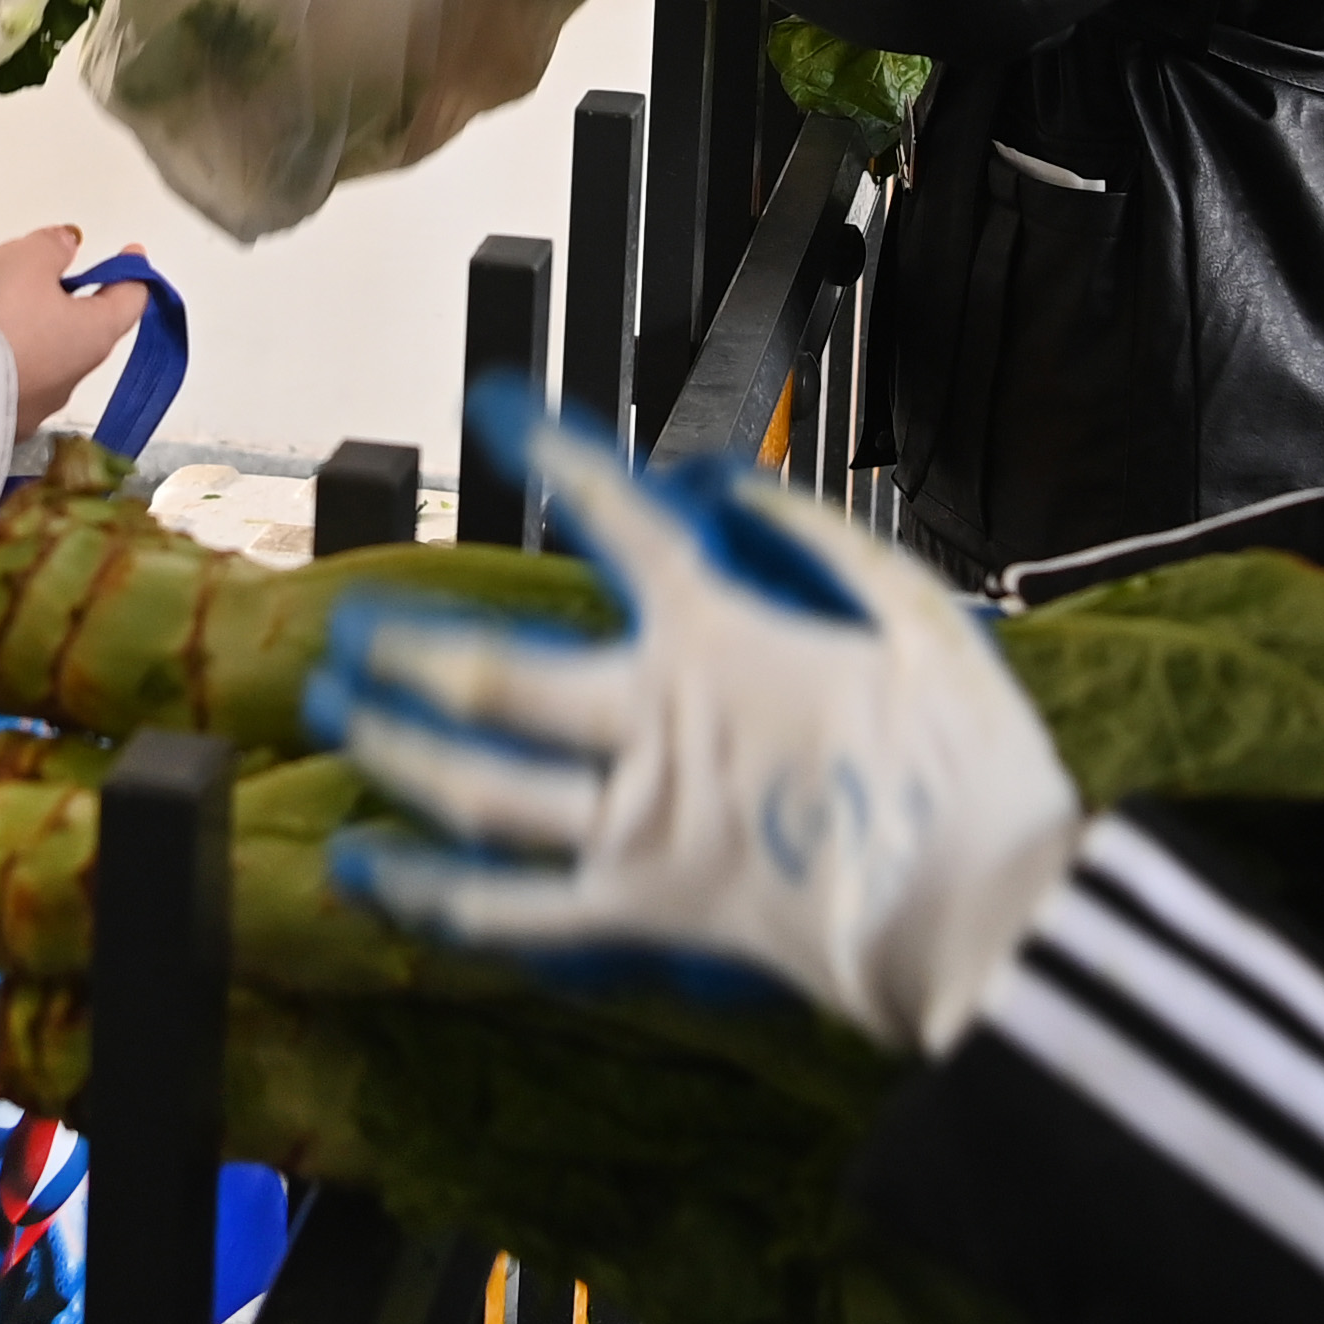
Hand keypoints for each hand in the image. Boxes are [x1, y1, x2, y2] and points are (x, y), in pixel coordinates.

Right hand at [0, 226, 151, 432]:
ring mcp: (37, 404)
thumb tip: (66, 245)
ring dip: (29, 332)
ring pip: (43, 357)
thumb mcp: (26, 259)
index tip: (131, 256)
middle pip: (84, 330)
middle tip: (49, 276)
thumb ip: (52, 247)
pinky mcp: (1, 421)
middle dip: (69, 302)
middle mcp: (72, 375)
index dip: (130, 272)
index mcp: (94, 334)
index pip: (130, 299)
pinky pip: (8, 380)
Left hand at [312, 413, 1078, 1053]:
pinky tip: (369, 874)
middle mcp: (654, 723)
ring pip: (478, 787)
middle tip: (350, 630)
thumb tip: (723, 484)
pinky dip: (431, 896)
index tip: (498, 410)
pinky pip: (512, 913)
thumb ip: (813, 537)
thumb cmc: (964, 767)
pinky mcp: (642, 914)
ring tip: (338, 718)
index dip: (552, 455)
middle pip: (493, 678)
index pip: (617, 521)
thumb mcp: (916, 612)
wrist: (985, 912)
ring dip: (392, 747)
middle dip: (407, 649)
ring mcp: (638, 823)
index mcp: (720, 638)